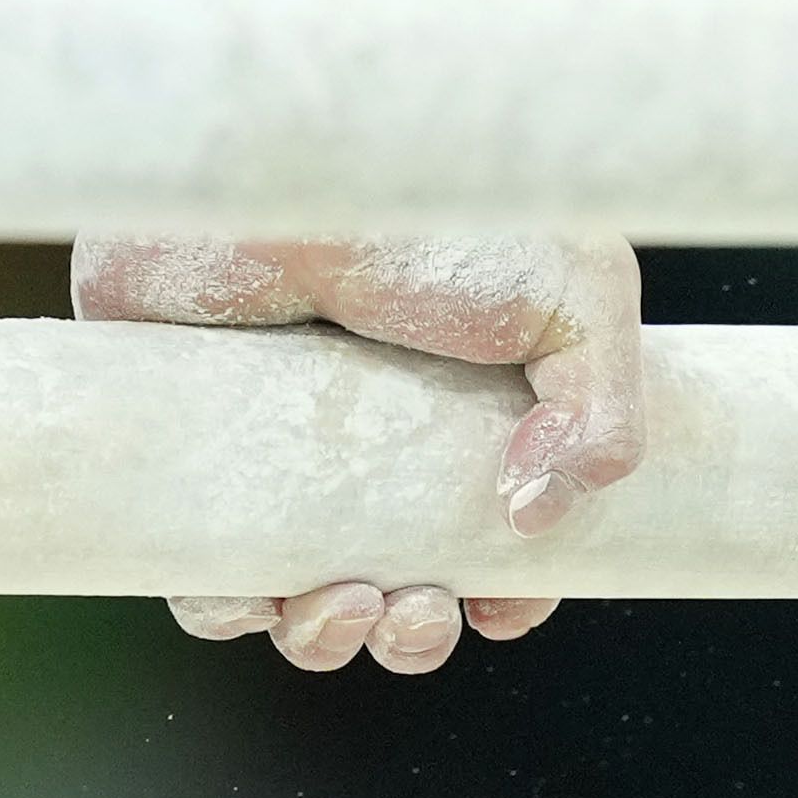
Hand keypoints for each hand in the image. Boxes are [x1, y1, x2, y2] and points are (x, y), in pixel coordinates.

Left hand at [77, 228, 646, 671]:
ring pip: (299, 592)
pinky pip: (203, 566)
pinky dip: (232, 607)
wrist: (297, 159)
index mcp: (469, 401)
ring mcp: (282, 440)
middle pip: (397, 583)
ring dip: (331, 638)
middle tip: (423, 612)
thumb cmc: (440, 208)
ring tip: (351, 606)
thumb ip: (603, 412)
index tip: (508, 605)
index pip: (491, 533)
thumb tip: (538, 515)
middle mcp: (373, 430)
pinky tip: (268, 592)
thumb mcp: (578, 293)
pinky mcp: (194, 442)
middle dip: (418, 633)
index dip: (507, 592)